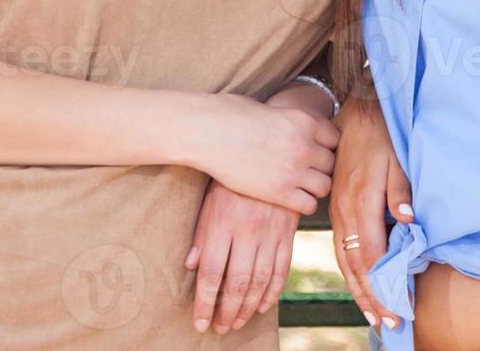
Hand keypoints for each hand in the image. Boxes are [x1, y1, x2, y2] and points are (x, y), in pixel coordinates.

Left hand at [185, 179, 299, 334]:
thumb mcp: (211, 199)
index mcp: (223, 223)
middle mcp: (248, 231)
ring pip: (260, 281)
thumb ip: (202, 233)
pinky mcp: (288, 231)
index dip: (206, 303)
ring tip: (237, 322)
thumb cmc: (231, 176)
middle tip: (220, 328)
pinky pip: (282, 268)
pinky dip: (273, 291)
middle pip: (237, 283)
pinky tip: (262, 305)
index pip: (213, 273)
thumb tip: (191, 266)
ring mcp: (271, 232)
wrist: (269, 150)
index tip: (200, 323)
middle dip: (227, 312)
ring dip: (248, 307)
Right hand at [186, 93, 338, 212]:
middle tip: (305, 170)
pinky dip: (303, 203)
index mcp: (304, 121)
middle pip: (332, 163)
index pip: (335, 138)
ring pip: (325, 186)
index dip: (324, 145)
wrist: (205, 132)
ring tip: (299, 184)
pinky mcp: (279, 193)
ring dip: (314, 186)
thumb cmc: (230, 115)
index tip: (313, 150)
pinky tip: (290, 197)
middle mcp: (304, 146)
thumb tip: (297, 129)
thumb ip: (291, 122)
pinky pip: (308, 204)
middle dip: (320, 166)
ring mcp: (293, 171)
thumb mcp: (270, 110)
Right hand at [329, 99, 412, 331]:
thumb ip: (401, 191)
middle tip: (390, 324)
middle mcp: (345, 212)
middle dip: (372, 298)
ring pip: (345, 262)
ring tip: (374, 317)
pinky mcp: (337, 209)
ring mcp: (338, 212)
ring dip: (360, 291)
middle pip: (356, 266)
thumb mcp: (397, 159)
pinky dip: (350, 274)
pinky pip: (340, 250)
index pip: (372, 255)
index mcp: (361, 201)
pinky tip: (359, 287)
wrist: (358, 114)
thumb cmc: (384, 138)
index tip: (401, 307)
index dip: (386, 285)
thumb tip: (408, 220)